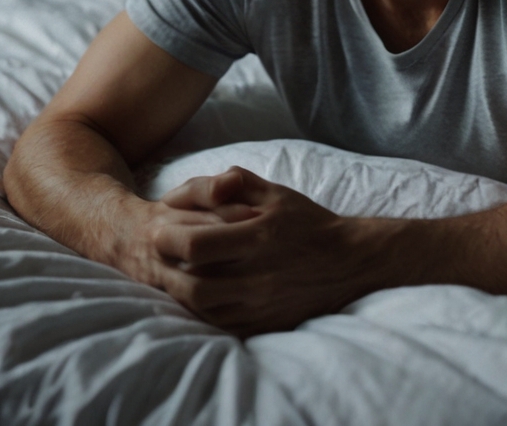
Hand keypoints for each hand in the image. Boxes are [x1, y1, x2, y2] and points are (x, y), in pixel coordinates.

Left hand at [151, 167, 380, 336]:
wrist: (349, 262)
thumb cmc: (308, 221)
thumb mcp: (275, 192)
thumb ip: (235, 182)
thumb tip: (200, 182)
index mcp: (258, 237)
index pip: (197, 245)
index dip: (169, 238)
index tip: (159, 230)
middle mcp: (258, 275)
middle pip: (193, 284)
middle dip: (166, 271)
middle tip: (157, 258)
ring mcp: (261, 304)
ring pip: (203, 309)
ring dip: (179, 294)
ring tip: (171, 276)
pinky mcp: (265, 323)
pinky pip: (221, 324)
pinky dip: (200, 312)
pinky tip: (194, 296)